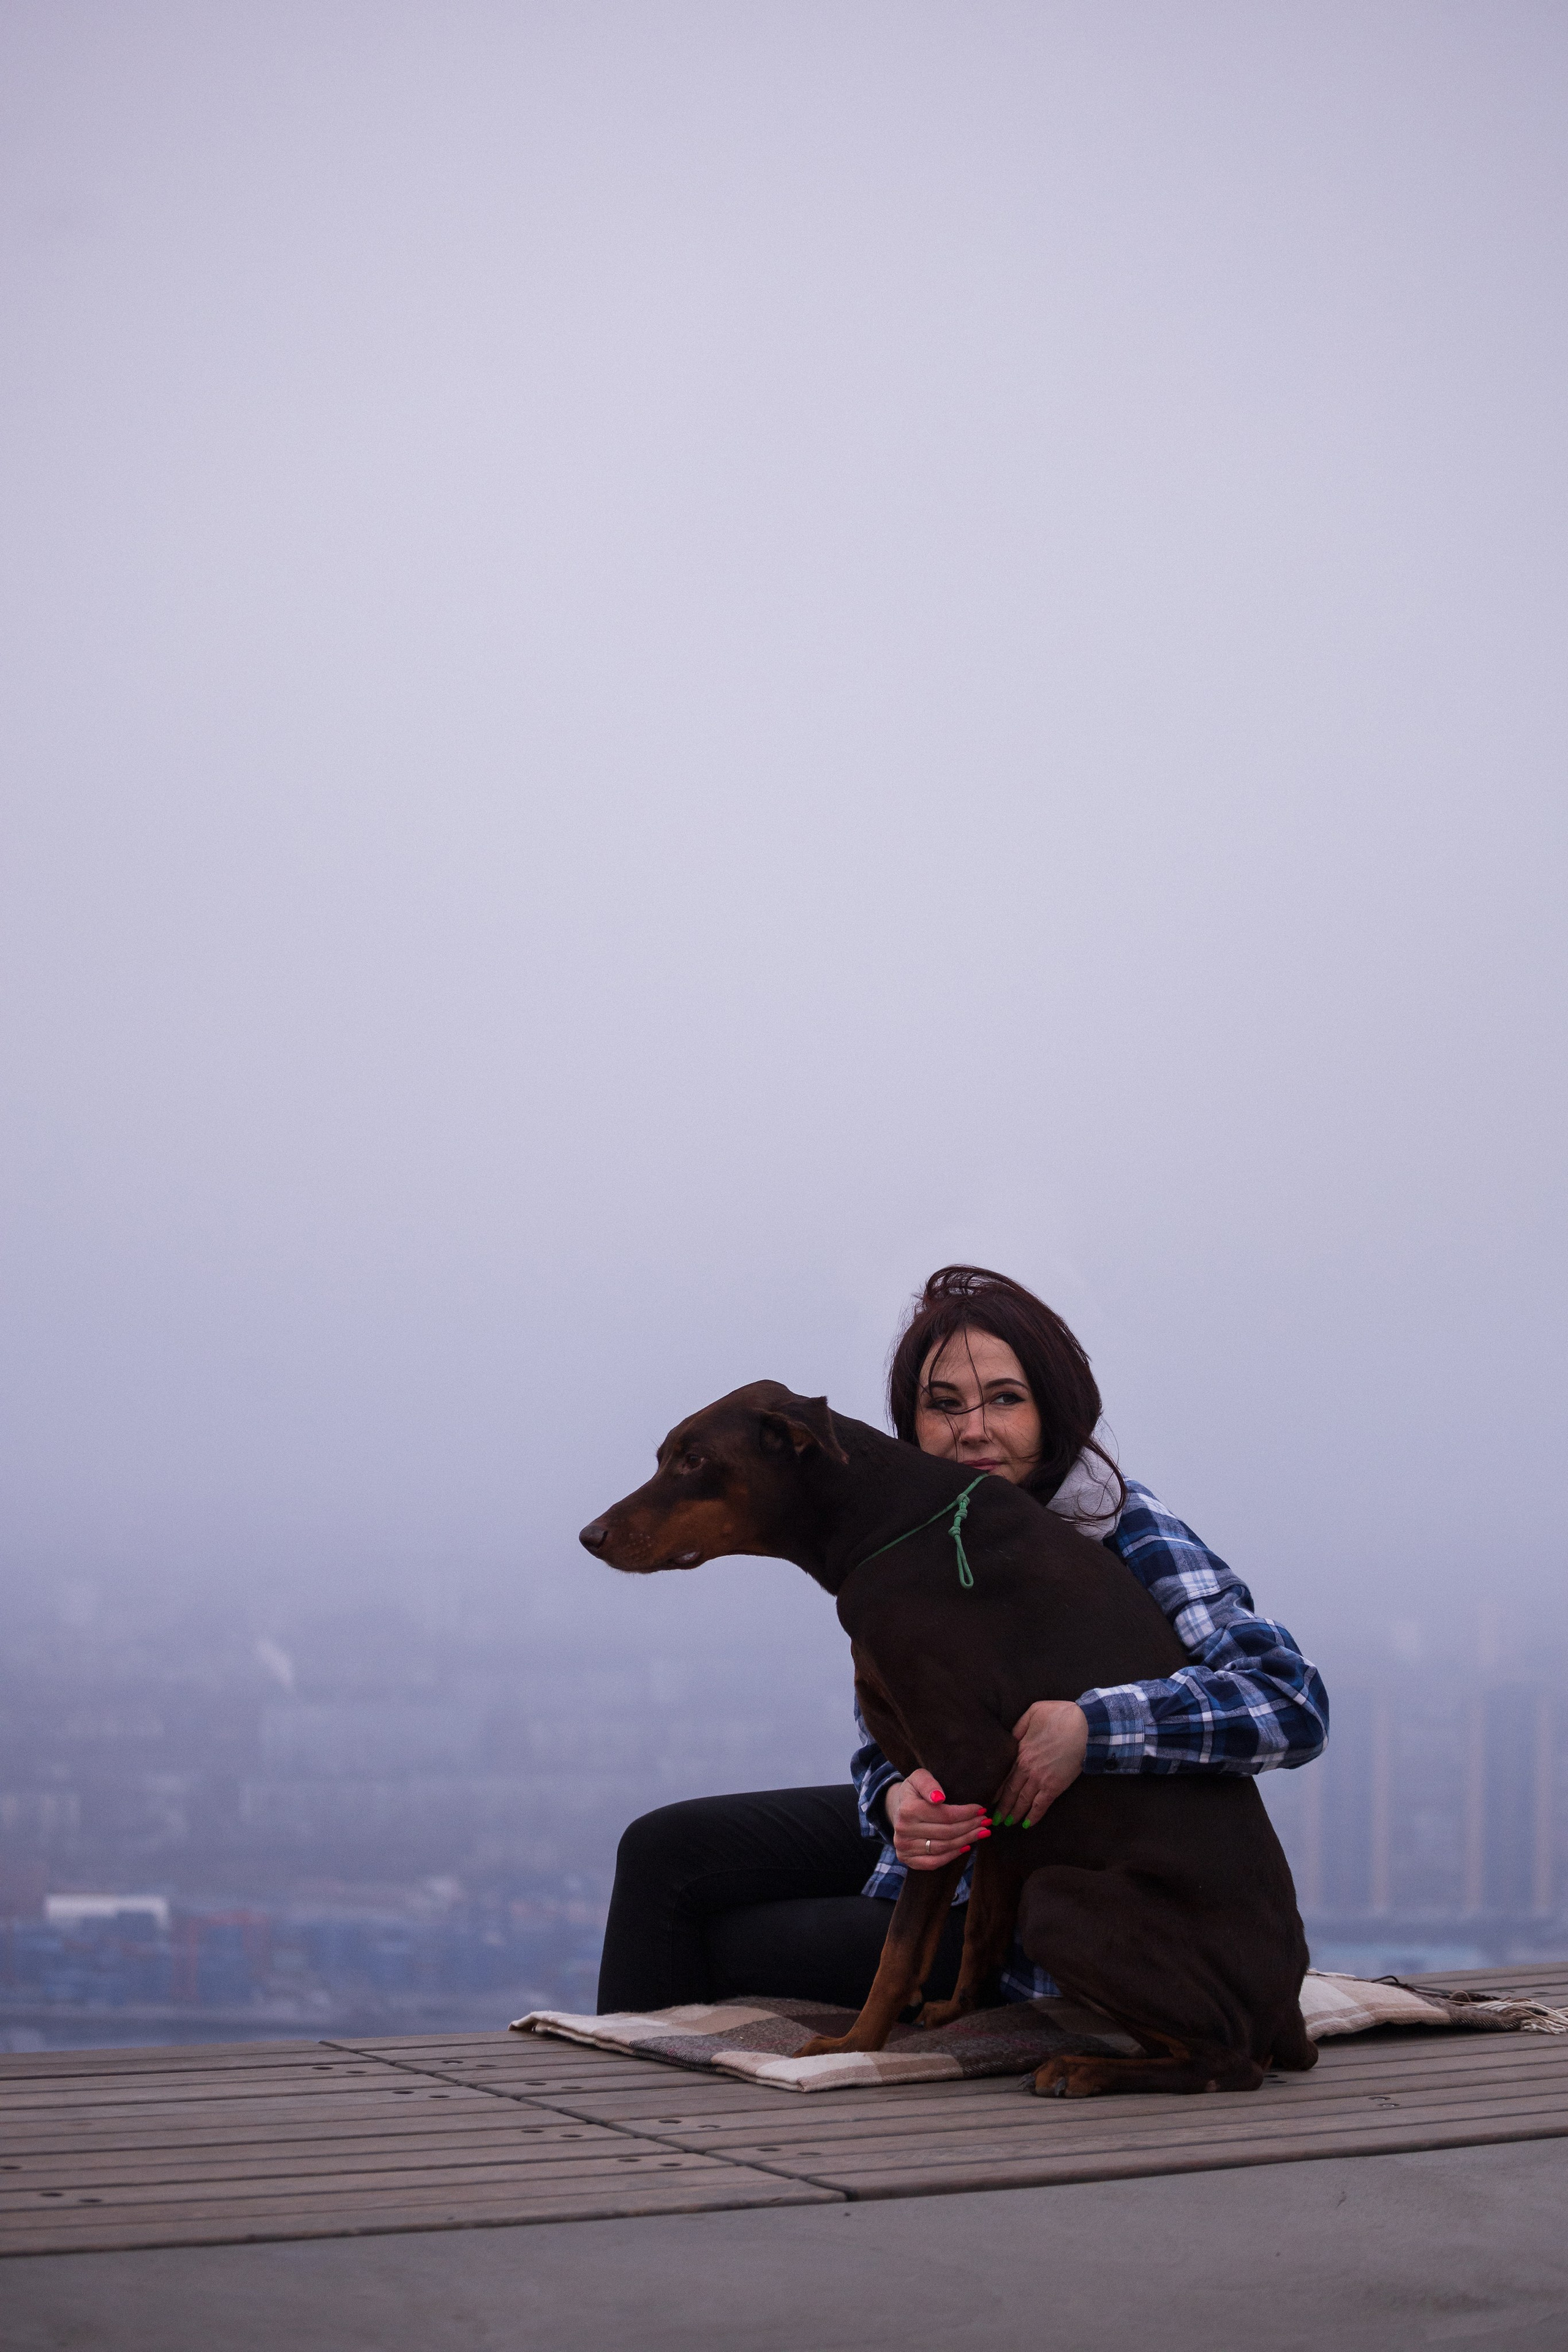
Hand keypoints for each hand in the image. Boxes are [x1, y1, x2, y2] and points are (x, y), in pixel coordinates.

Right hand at [885, 1768, 990, 1869]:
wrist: (898, 1808)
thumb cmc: (914, 1791)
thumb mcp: (919, 1777)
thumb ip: (928, 1783)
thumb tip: (939, 1797)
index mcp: (907, 1809)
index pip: (945, 1815)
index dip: (966, 1813)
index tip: (981, 1810)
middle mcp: (903, 1830)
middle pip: (946, 1832)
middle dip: (970, 1827)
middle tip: (986, 1822)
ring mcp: (904, 1847)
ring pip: (942, 1848)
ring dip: (966, 1841)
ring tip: (981, 1833)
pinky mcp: (906, 1859)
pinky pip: (933, 1862)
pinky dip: (952, 1856)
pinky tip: (965, 1847)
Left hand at [992, 1701, 1087, 1827]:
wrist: (1085, 1727)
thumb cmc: (1061, 1716)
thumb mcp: (1033, 1712)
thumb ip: (1019, 1726)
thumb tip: (1011, 1737)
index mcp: (1020, 1751)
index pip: (1004, 1775)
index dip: (997, 1789)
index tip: (990, 1799)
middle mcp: (1027, 1768)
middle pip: (1011, 1792)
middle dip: (1002, 1807)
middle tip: (994, 1819)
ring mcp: (1040, 1779)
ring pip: (1023, 1801)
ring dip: (1014, 1814)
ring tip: (1007, 1824)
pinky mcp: (1054, 1787)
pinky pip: (1040, 1805)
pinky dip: (1033, 1816)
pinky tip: (1026, 1825)